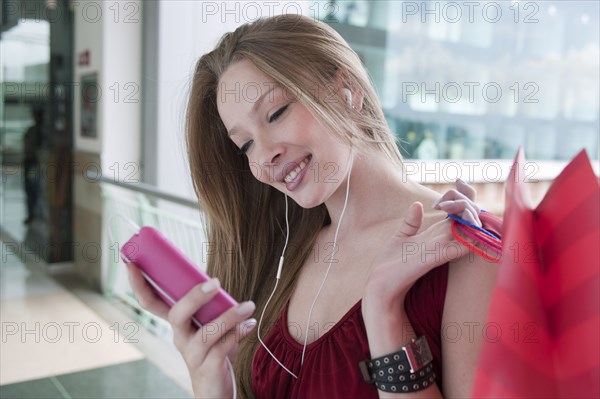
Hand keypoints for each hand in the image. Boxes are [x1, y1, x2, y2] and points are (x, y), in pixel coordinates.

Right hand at [126, 263, 255, 397]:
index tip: (131, 264)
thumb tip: (217, 282)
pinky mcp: (208, 368)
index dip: (139, 286)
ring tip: (247, 306)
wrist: (215, 388)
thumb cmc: (213, 350)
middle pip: (177, 315)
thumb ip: (211, 306)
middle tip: (215, 281)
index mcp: (177, 324)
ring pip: (206, 333)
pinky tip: (249, 324)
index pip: (151, 303)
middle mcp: (180, 338)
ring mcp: (192, 354)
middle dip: (194, 297)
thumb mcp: (209, 324)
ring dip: (228, 317)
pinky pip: (221, 349)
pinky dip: (237, 334)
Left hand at [364, 180, 481, 306]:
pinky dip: (468, 240)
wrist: (380, 288)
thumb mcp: (399, 239)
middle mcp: (439, 242)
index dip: (462, 199)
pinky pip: (456, 247)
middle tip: (463, 186)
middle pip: (463, 219)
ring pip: (463, 230)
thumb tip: (417, 204)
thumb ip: (410, 223)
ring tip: (472, 206)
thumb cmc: (390, 266)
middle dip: (468, 204)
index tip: (459, 182)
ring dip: (470, 217)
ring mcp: (437, 251)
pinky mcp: (432, 259)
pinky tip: (474, 229)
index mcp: (433, 236)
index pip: (456, 216)